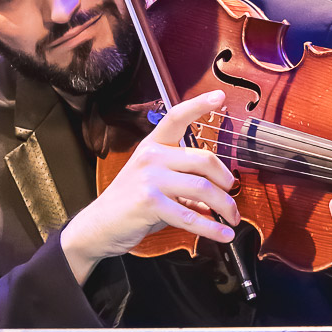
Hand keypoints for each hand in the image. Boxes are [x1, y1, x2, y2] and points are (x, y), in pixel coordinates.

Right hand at [61, 90, 239, 283]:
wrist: (99, 226)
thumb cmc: (131, 202)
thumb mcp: (157, 183)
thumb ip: (185, 181)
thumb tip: (219, 193)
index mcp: (154, 145)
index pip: (177, 117)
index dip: (199, 105)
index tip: (219, 96)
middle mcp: (152, 156)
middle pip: (204, 159)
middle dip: (226, 180)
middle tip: (233, 194)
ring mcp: (150, 178)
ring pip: (202, 188)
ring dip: (224, 206)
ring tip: (232, 218)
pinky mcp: (149, 202)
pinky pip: (190, 216)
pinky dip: (212, 228)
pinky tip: (223, 235)